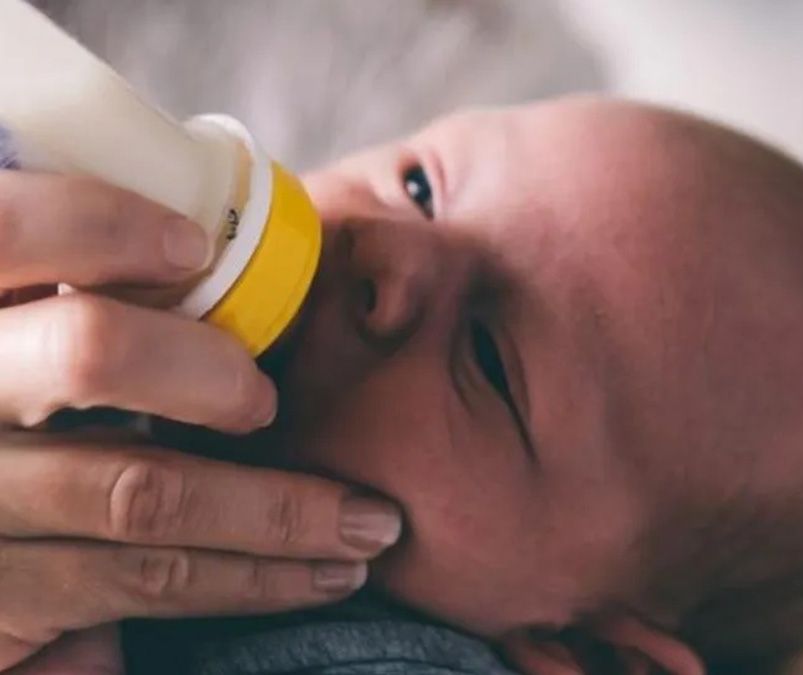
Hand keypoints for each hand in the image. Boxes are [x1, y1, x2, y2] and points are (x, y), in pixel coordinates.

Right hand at [0, 172, 402, 669]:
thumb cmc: (20, 409)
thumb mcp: (26, 339)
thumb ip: (78, 295)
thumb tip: (203, 246)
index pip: (5, 229)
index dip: (99, 224)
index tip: (195, 245)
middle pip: (86, 351)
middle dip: (210, 369)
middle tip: (268, 397)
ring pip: (143, 491)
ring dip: (280, 508)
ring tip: (371, 519)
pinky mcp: (4, 602)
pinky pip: (147, 582)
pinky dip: (252, 577)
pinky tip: (325, 571)